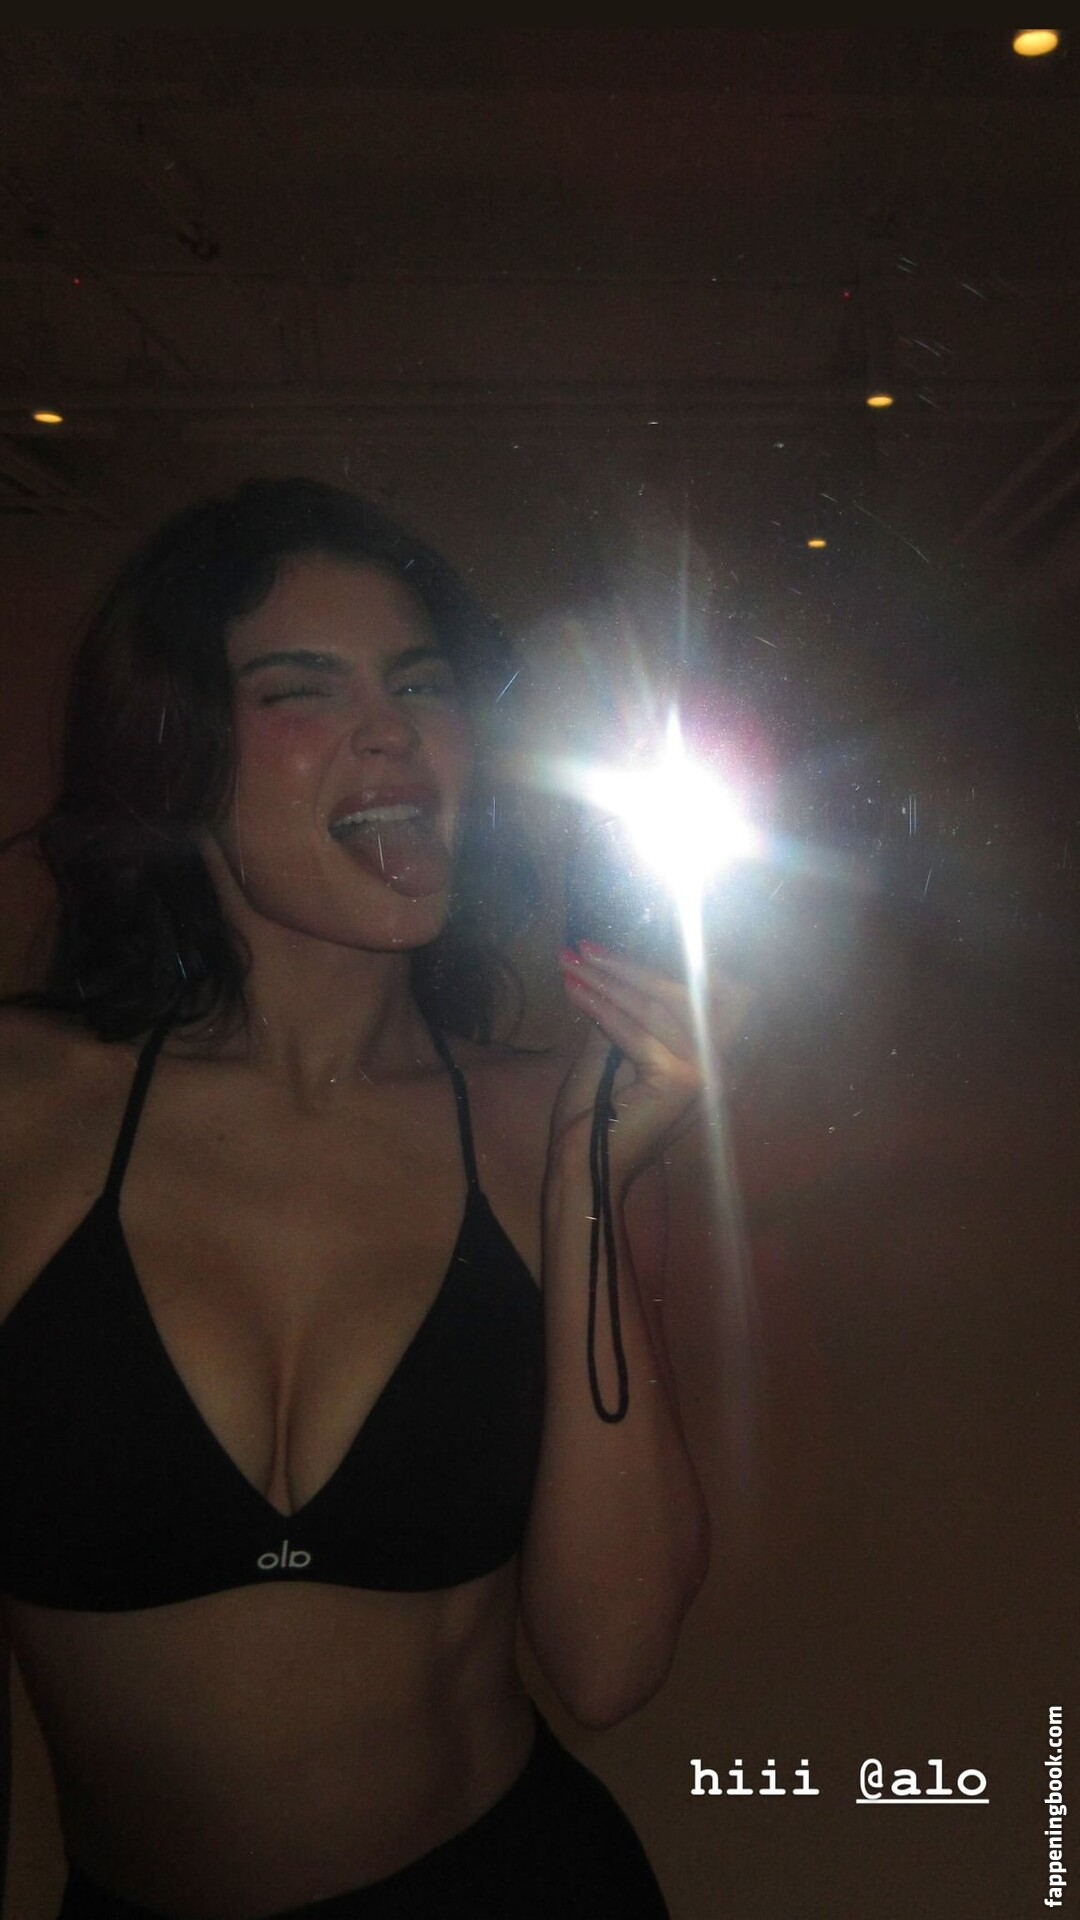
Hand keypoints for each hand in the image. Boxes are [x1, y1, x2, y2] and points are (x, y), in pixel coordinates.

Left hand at [551, 942, 753, 1187]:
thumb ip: (625, 1015)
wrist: (585, 1170)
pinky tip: (575, 991)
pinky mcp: (681, 1082)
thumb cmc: (595, 1119)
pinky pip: (637, 1031)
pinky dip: (602, 1008)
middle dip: (632, 967)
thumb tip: (613, 968)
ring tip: (572, 964)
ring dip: (609, 982)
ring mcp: (707, 1075)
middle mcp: (722, 1068)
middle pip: (688, 992)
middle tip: (585, 949)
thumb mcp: (614, 1054)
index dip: (661, 967)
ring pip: (657, 1008)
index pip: (706, 994)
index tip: (609, 951)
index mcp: (713, 1062)